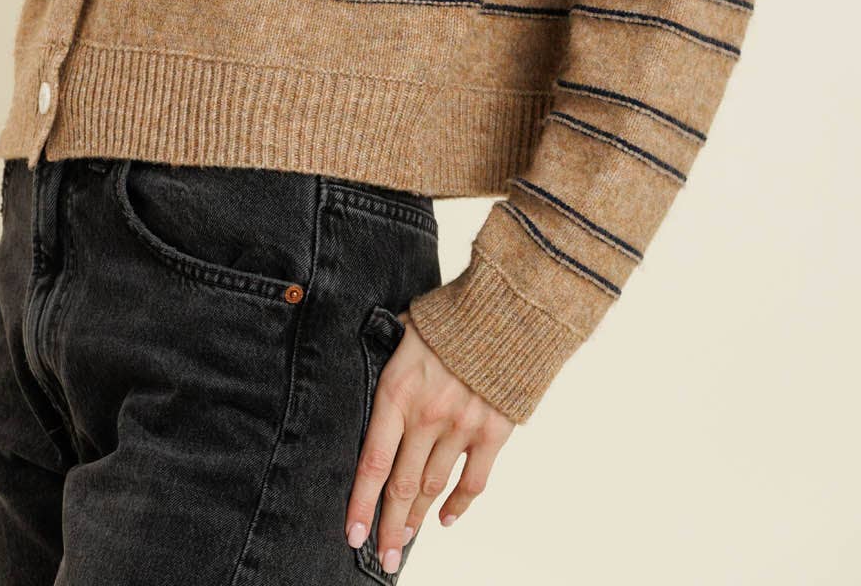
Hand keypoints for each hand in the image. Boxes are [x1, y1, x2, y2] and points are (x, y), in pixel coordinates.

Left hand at [345, 310, 515, 569]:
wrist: (507, 305)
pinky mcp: (493, 431)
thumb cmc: (451, 315)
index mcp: (397, 392)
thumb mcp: (405, 331)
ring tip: (406, 538)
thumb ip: (390, 365)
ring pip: (432, 487)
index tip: (353, 535)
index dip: (361, 504)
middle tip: (382, 556)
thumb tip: (378, 384)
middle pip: (401, 486)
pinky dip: (458, 505)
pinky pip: (473, 482)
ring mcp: (461, 426)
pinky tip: (445, 519)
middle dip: (389, 526)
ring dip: (418, 517)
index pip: (372, 462)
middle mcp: (427, 416)